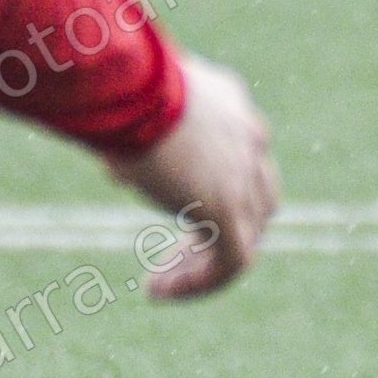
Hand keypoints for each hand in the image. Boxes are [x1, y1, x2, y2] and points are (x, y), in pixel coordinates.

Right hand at [112, 56, 278, 300]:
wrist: (135, 88)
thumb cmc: (120, 87)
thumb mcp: (134, 106)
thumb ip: (139, 136)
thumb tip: (121, 168)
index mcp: (232, 107)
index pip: (240, 156)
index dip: (208, 186)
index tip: (165, 203)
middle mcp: (249, 138)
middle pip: (257, 198)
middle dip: (218, 228)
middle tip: (171, 255)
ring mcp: (244, 173)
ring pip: (247, 234)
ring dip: (204, 262)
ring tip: (159, 283)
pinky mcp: (227, 205)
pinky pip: (231, 260)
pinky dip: (199, 281)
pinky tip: (158, 290)